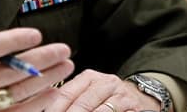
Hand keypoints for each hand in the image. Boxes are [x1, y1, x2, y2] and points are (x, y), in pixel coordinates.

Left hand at [45, 70, 162, 111]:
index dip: (55, 108)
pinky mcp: (133, 106)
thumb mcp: (89, 93)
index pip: (66, 93)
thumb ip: (71, 99)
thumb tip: (47, 108)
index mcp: (88, 77)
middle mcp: (105, 82)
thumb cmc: (106, 98)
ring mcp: (120, 94)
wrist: (139, 97)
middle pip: (82, 103)